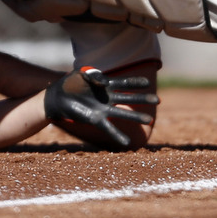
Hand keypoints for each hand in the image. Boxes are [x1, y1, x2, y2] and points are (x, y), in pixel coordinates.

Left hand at [43, 67, 157, 150]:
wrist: (58, 98)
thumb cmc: (71, 83)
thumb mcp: (82, 74)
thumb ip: (93, 76)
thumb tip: (105, 83)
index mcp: (106, 85)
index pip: (125, 83)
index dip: (136, 82)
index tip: (148, 83)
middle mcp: (108, 98)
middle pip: (129, 97)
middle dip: (143, 99)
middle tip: (159, 100)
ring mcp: (103, 109)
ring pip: (123, 113)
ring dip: (135, 116)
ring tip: (150, 120)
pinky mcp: (95, 119)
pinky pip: (109, 128)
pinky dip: (117, 135)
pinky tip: (126, 143)